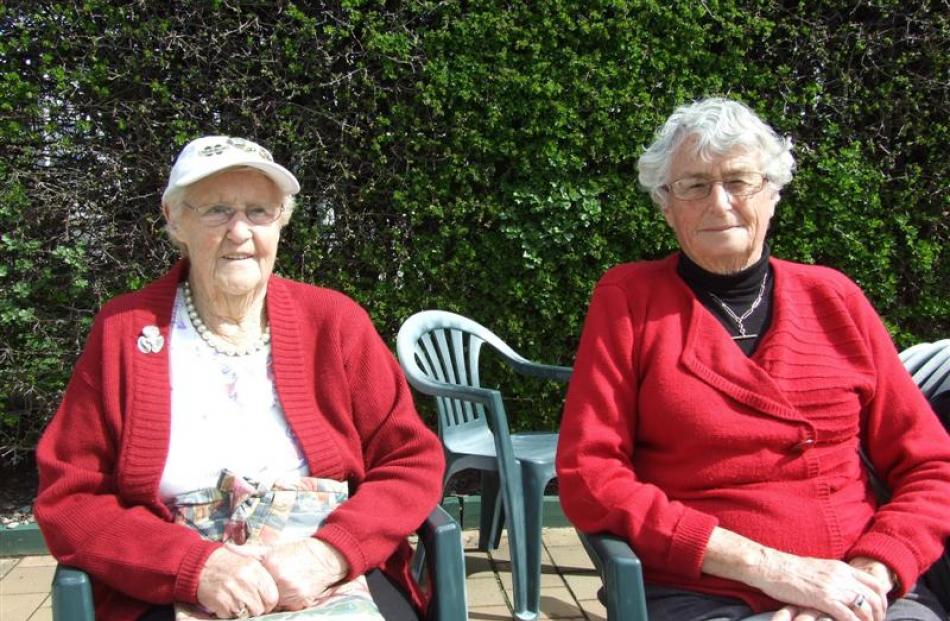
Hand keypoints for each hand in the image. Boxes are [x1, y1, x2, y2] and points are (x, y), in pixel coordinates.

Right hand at [197, 546, 278, 617]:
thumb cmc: (226, 564)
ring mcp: (233, 592)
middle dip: (255, 609)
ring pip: (247, 614)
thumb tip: (272, 595)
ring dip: (243, 612)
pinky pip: (232, 616)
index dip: (268, 602)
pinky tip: (226, 602)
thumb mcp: (248, 562)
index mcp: (255, 570)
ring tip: (236, 602)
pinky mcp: (221, 601)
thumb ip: (261, 577)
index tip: (263, 602)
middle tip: (247, 603)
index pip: (272, 596)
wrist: (200, 564)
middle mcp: (246, 580)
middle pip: (260, 608)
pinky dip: (229, 613)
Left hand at [230, 539, 349, 610]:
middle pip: (263, 596)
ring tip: (284, 588)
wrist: (324, 556)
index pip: (253, 585)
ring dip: (277, 600)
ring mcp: (292, 590)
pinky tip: (293, 592)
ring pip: (275, 604)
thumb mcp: (272, 549)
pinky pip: (289, 608)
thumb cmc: (296, 553)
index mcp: (271, 565)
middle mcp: (281, 578)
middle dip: (265, 595)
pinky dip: (290, 604)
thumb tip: (227, 547)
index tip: (255, 587)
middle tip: (271, 588)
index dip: (254, 587)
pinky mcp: (302, 600)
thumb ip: (249, 552)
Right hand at [751, 550, 889, 620]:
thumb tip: (843, 586)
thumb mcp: (818, 567)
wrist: (772, 567)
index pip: (874, 583)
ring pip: (865, 608)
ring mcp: (833, 588)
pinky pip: (848, 616)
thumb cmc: (791, 569)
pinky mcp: (823, 599)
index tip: (879, 610)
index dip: (882, 600)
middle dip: (879, 614)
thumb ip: (834, 575)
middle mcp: (842, 576)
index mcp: (841, 568)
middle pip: (875, 597)